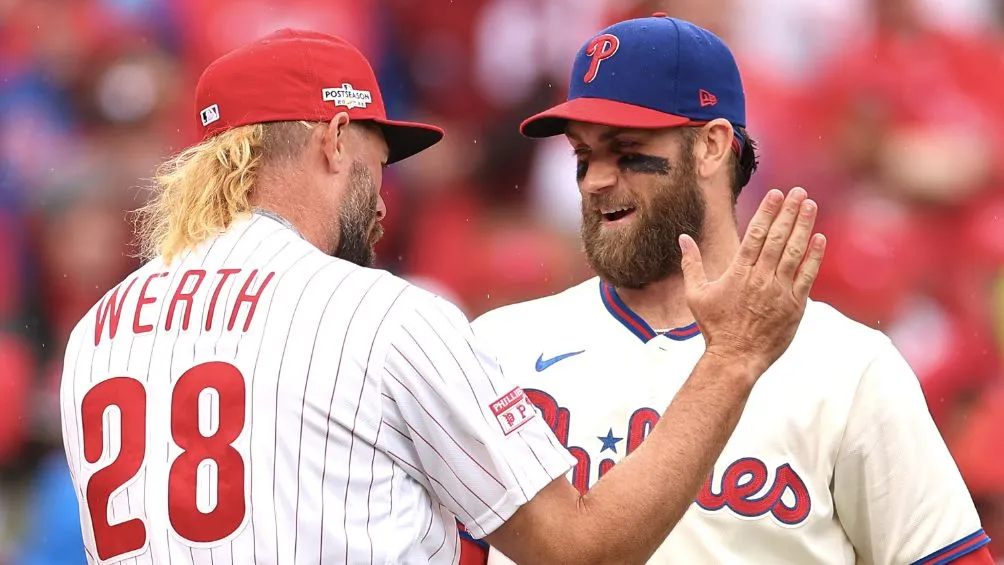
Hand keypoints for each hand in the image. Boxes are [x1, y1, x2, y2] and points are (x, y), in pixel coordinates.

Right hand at [679, 187, 824, 375]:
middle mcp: (761, 278)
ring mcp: (780, 291)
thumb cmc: (714, 327)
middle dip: (788, 212)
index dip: (767, 212)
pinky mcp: (795, 305)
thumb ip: (691, 264)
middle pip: (778, 238)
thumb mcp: (696, 295)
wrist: (736, 358)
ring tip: (809, 206)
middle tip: (798, 192)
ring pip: (795, 252)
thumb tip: (683, 238)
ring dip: (803, 227)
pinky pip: (807, 276)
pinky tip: (819, 238)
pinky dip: (814, 256)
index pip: (756, 235)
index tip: (776, 194)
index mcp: (738, 273)